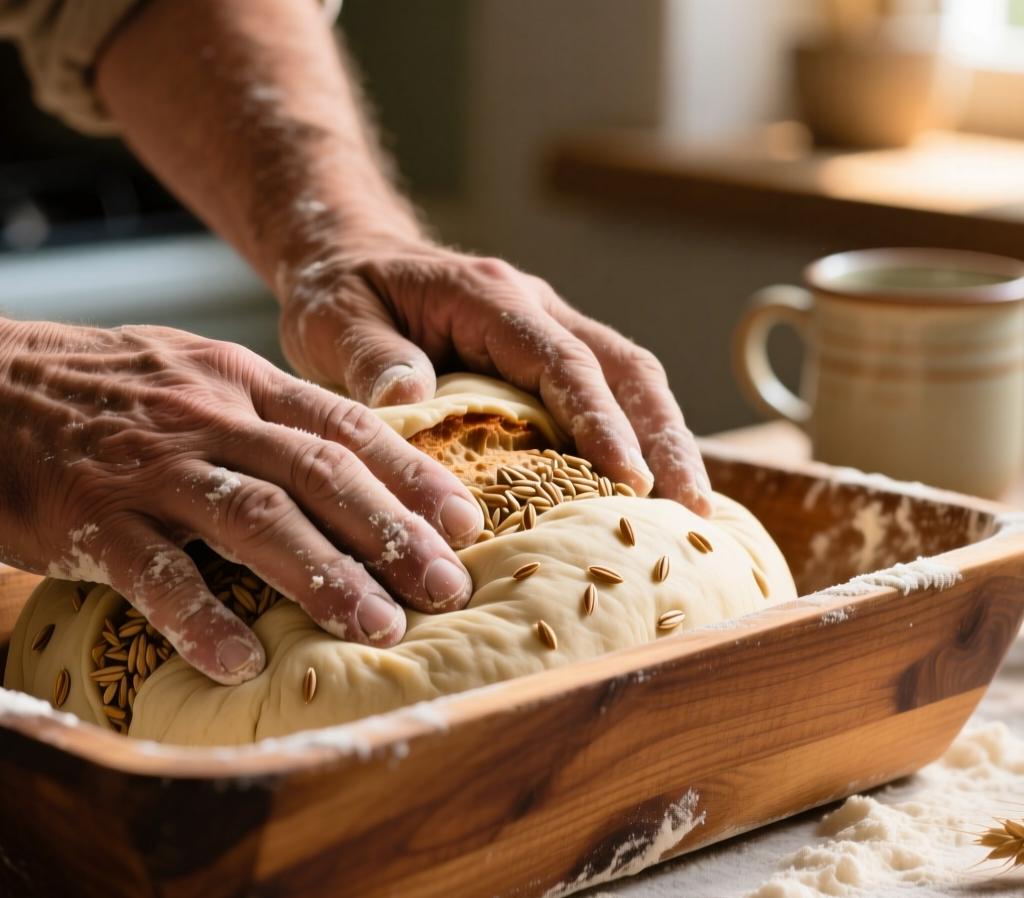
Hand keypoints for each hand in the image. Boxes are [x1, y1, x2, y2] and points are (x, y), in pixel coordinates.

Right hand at [0, 315, 483, 684]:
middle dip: (393, 533)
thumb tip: (342, 461)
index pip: (343, 424)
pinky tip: (242, 658)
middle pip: (320, 473)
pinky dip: (201, 615)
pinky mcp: (85, 514)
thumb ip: (258, 412)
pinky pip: (153, 572)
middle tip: (449, 588)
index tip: (466, 520)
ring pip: (254, 518)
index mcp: (234, 382)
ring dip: (323, 576)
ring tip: (378, 628)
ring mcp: (145, 466)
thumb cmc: (81, 388)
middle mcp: (203, 417)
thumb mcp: (185, 372)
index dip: (411, 474)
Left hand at [277, 237, 713, 515]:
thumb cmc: (337, 293)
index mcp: (489, 298)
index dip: (599, 419)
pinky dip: (638, 441)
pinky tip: (652, 497)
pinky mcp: (548, 360)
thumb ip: (369, 357)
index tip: (627, 477)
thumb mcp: (332, 320)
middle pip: (625, 369)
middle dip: (665, 438)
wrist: (343, 256)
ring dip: (666, 443)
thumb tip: (409, 395)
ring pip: (632, 381)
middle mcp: (535, 309)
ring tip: (692, 515)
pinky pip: (610, 395)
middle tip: (691, 510)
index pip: (562, 361)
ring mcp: (550, 330)